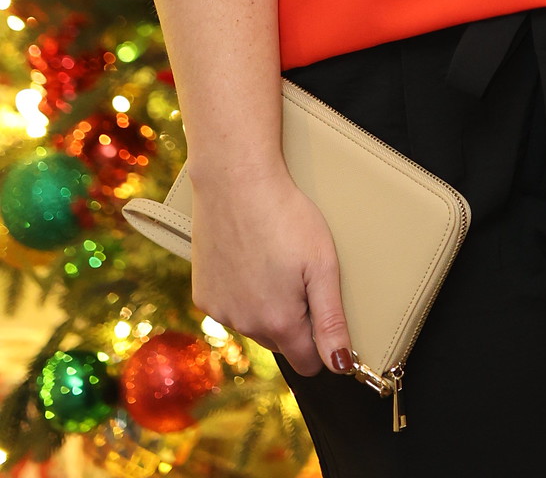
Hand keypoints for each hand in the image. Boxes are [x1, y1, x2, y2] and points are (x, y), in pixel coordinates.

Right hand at [189, 165, 352, 376]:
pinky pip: (230, 308)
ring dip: (266, 307)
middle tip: (300, 275)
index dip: (323, 343)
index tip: (326, 313)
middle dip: (295, 320)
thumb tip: (341, 365)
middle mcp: (245, 326)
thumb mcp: (322, 265)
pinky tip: (248, 260)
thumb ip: (331, 320)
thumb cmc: (287, 216)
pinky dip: (241, 293)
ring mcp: (220, 311)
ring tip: (274, 261)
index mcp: (279, 322)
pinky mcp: (203, 295)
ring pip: (254, 325)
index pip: (308, 362)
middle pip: (282, 342)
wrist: (235, 182)